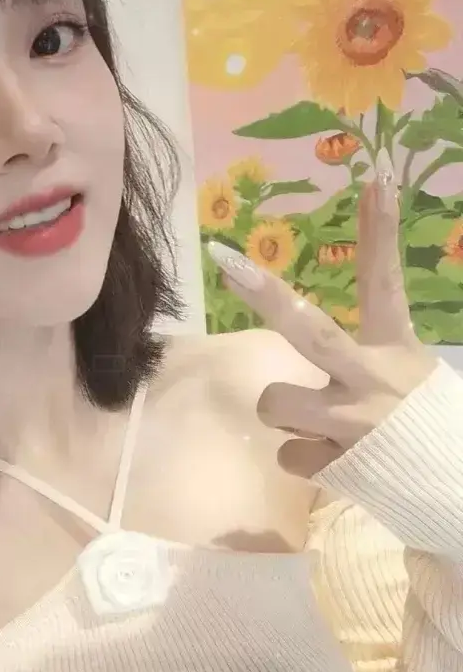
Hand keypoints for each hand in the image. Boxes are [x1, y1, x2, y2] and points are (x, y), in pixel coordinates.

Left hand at [206, 150, 438, 478]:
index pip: (385, 284)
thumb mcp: (413, 374)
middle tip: (230, 264)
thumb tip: (335, 346)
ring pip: (274, 403)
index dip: (380, 233)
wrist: (458, 492)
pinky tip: (334, 461)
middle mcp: (370, 381)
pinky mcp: (334, 466)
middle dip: (268, 296)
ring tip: (321, 425)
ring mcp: (349, 424)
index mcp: (397, 352)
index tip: (374, 179)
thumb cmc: (429, 428)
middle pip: (311, 332)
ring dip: (286, 413)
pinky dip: (304, 458)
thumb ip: (373, 353)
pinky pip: (287, 454)